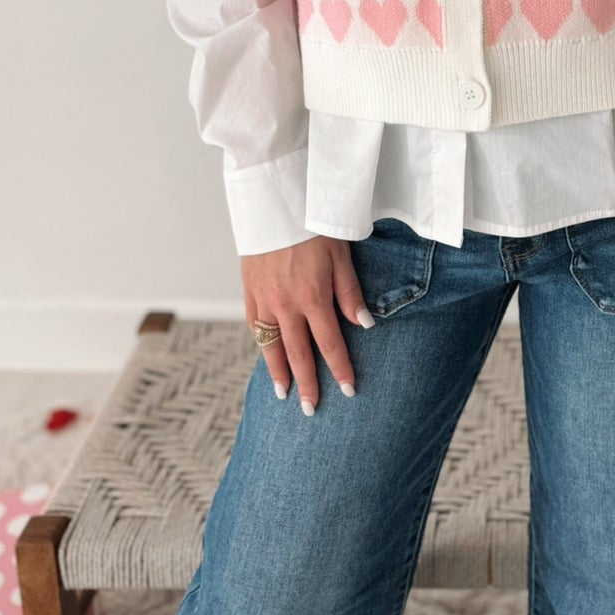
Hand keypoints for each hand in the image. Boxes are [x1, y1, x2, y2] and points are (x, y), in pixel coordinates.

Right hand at [242, 234, 373, 414]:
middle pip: (298, 354)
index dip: (340, 369)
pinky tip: (267, 356)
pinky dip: (262, 344)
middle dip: (307, 385)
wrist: (275, 204)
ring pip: (272, 346)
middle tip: (312, 411)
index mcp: (313, 297)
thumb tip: (365, 325)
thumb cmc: (313, 226)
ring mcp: (264, 301)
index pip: (330, 343)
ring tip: (283, 396)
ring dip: (278, 373)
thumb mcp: (341, 255)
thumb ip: (350, 293)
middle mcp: (287, 305)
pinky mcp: (249, 292)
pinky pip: (255, 327)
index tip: (348, 391)